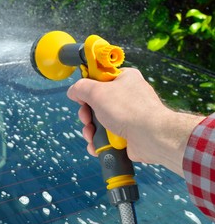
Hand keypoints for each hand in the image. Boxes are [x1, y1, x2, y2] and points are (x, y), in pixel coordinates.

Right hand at [67, 67, 204, 175]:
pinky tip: (96, 145)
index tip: (82, 97)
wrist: (151, 137)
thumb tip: (73, 92)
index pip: (100, 78)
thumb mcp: (97, 92)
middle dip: (86, 115)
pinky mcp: (127, 133)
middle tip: (87, 119)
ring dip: (90, 130)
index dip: (87, 89)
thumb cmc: (128, 109)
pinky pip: (106, 136)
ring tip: (91, 135)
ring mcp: (127, 116)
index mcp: (124, 78)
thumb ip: (80, 88)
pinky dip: (99, 141)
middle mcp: (127, 96)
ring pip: (99, 122)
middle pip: (95, 103)